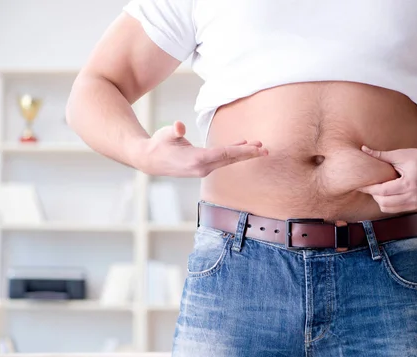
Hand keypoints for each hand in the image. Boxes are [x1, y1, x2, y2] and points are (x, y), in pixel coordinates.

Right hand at [136, 121, 267, 176]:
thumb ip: (174, 131)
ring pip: (227, 161)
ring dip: (243, 154)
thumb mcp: (165, 135)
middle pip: (230, 160)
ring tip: (260, 148)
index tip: (256, 149)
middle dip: (249, 154)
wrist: (149, 161)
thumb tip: (179, 127)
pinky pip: (222, 160)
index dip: (242, 151)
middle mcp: (203, 168)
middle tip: (267, 150)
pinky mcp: (202, 168)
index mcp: (196, 160)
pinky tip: (243, 147)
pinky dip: (233, 154)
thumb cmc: (158, 144)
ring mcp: (203, 170)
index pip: (224, 154)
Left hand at [357, 146, 416, 213]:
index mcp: (409, 184)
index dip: (369, 188)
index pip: (383, 191)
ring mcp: (414, 203)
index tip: (360, 184)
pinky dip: (386, 203)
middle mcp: (413, 196)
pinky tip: (385, 193)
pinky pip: (394, 209)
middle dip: (373, 195)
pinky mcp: (414, 206)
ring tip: (377, 188)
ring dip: (379, 200)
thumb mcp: (400, 154)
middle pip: (384, 202)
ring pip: (387, 208)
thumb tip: (363, 149)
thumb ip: (380, 154)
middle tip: (368, 185)